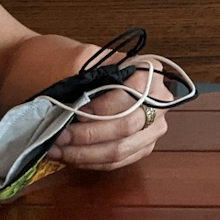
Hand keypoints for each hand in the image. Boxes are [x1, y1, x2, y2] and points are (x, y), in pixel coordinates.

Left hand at [47, 61, 172, 171]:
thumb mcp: (87, 58)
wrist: (95, 75)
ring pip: (121, 149)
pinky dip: (92, 161)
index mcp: (150, 70)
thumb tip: (76, 101)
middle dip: (90, 134)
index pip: (132, 92)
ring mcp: (154, 128)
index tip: (77, 111)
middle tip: (62, 135)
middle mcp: (160, 100)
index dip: (103, 106)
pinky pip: (118, 162)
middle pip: (127, 126)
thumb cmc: (91, 66)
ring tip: (59, 150)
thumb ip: (86, 76)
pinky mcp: (143, 147)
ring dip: (86, 153)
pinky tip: (70, 157)